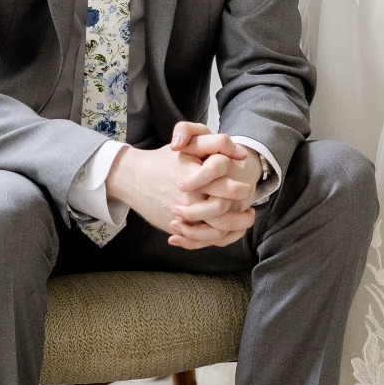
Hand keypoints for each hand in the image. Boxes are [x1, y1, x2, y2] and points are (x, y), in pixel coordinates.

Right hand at [106, 126, 258, 249]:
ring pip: (213, 231)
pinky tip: (227, 231)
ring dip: (233, 229)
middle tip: (251, 210)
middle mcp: (188, 198)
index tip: (248, 188)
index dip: (241, 191)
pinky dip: (216, 239)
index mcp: (194, 177)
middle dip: (240, 214)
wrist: (133, 177)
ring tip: (243, 222)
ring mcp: (181, 216)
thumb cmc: (165, 159)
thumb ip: (217, 144)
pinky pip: (200, 240)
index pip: (226, 189)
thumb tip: (241, 154)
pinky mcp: (175, 227)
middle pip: (221, 212)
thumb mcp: (189, 144)